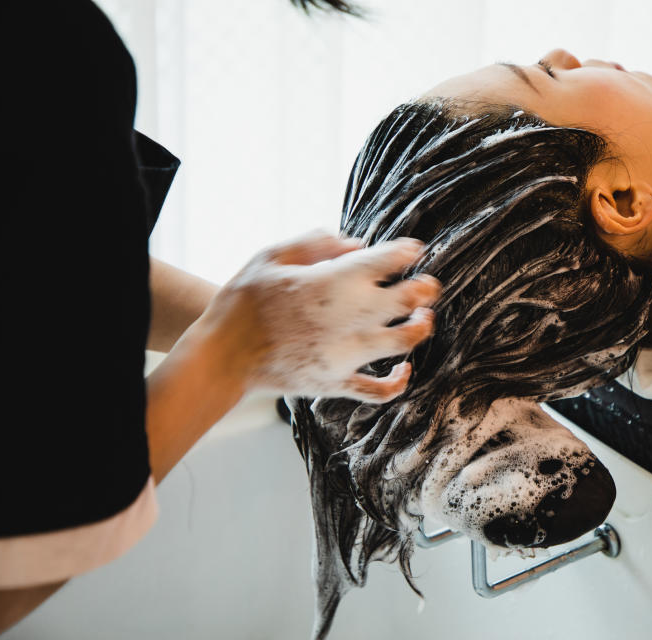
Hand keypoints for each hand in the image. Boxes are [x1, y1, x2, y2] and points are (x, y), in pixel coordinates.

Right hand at [194, 232, 439, 402]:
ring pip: (405, 341)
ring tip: (425, 318)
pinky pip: (381, 389)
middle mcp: (351, 315)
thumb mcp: (272, 256)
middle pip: (409, 299)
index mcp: (335, 280)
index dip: (407, 251)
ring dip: (421, 328)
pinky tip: (404, 369)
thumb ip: (316, 242)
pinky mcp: (339, 383)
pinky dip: (399, 381)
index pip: (389, 259)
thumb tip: (356, 242)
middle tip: (430, 284)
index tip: (412, 250)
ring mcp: (348, 353)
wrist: (221, 355)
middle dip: (425, 288)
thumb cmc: (244, 301)